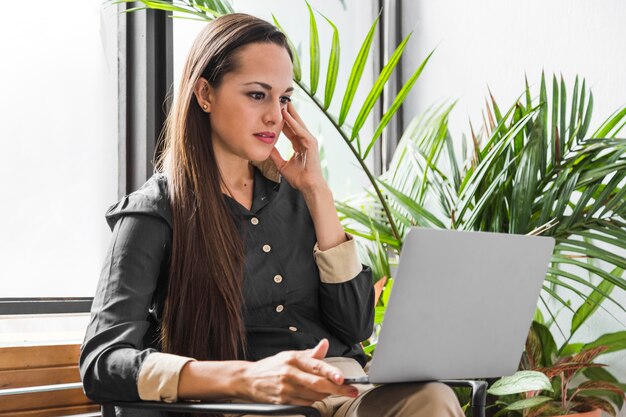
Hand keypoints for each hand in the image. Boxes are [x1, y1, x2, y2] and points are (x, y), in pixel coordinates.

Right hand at [236, 339, 358, 405]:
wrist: (248, 379)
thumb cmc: (272, 366)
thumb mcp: (290, 355)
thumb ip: (311, 353)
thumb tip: (325, 344)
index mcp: (293, 359)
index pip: (316, 366)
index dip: (331, 373)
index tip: (342, 378)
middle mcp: (290, 373)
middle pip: (318, 384)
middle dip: (338, 389)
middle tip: (352, 391)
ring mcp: (286, 389)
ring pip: (314, 396)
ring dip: (326, 395)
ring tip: (330, 390)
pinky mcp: (283, 401)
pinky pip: (305, 404)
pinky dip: (314, 401)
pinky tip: (315, 396)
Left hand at [269, 102, 325, 192]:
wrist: (308, 185)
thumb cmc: (298, 178)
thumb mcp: (282, 164)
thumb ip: (275, 155)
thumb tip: (266, 149)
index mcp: (299, 145)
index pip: (290, 129)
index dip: (283, 121)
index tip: (275, 112)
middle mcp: (305, 141)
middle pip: (295, 123)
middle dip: (288, 112)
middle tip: (280, 100)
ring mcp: (309, 141)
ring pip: (298, 124)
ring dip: (291, 113)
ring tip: (284, 102)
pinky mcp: (311, 143)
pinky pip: (300, 130)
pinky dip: (294, 123)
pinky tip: (287, 115)